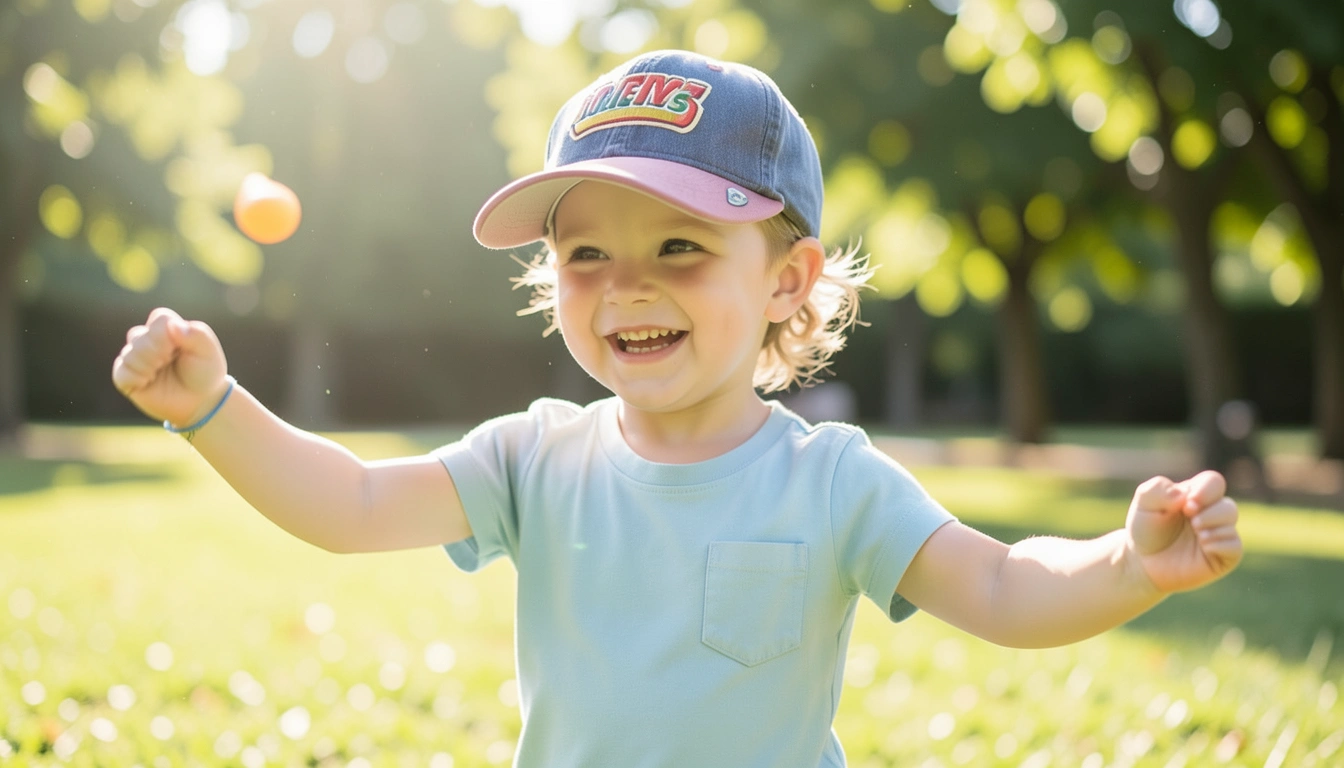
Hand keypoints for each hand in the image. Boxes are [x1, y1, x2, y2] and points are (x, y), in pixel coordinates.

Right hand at [111, 307, 229, 426]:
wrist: (201, 401)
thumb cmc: (205, 372)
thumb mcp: (208, 351)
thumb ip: (196, 334)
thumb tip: (172, 324)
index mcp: (168, 329)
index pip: (159, 318)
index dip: (165, 334)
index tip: (177, 349)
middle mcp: (148, 340)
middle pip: (137, 334)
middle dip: (155, 351)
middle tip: (168, 362)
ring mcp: (136, 358)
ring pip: (128, 353)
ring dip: (146, 365)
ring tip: (159, 372)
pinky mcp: (127, 378)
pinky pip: (120, 373)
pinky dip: (135, 378)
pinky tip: (147, 382)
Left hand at [1126, 471, 1242, 593]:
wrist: (1143, 561)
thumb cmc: (1146, 528)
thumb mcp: (1144, 503)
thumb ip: (1157, 489)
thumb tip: (1182, 495)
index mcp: (1196, 494)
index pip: (1214, 483)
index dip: (1206, 490)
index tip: (1187, 505)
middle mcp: (1211, 512)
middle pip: (1228, 504)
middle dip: (1210, 511)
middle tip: (1192, 520)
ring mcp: (1218, 534)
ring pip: (1232, 521)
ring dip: (1214, 524)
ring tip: (1197, 532)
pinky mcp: (1223, 556)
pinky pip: (1234, 547)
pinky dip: (1220, 544)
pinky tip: (1204, 546)